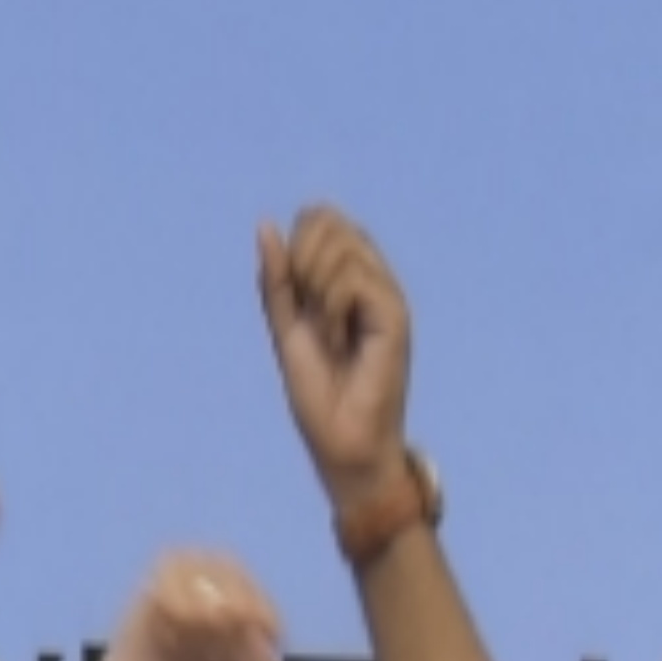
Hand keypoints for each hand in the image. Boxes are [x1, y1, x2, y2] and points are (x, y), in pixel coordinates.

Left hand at [253, 204, 418, 520]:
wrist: (342, 444)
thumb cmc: (320, 396)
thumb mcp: (286, 329)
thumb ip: (277, 281)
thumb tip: (266, 224)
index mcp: (348, 276)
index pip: (319, 216)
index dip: (294, 245)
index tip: (294, 297)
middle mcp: (372, 277)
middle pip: (326, 220)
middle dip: (299, 262)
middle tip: (309, 313)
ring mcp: (386, 293)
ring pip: (339, 245)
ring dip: (316, 291)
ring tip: (328, 335)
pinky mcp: (396, 313)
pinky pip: (351, 279)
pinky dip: (331, 308)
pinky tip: (339, 341)